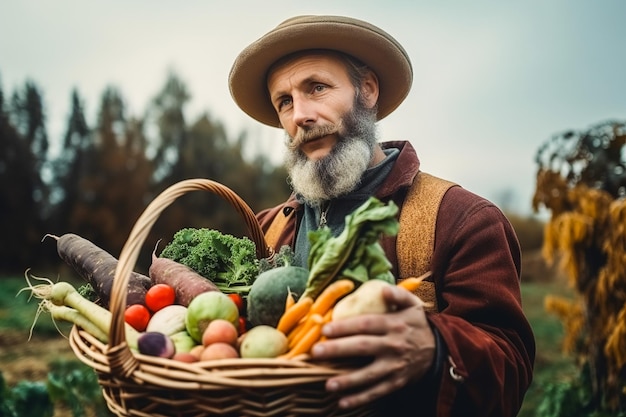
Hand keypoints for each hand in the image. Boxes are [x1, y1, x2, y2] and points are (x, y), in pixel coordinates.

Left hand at [310, 284, 435, 408]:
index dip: (345, 326)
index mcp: (394, 324)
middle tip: (316, 352)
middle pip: (362, 347)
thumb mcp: (413, 305)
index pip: (366, 324)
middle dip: (338, 350)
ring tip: (328, 384)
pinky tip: (342, 402)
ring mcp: (395, 366)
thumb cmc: (417, 324)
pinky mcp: (396, 382)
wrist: (440, 350)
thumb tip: (383, 290)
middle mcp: (394, 345)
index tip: (325, 329)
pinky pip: (377, 392)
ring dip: (348, 381)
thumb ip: (398, 294)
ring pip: (369, 374)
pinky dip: (360, 398)